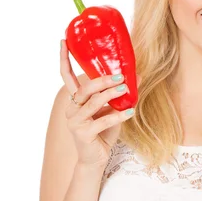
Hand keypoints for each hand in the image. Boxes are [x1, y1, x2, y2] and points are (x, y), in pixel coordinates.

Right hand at [60, 39, 141, 168]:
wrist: (96, 159)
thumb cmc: (103, 132)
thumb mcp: (112, 110)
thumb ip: (119, 95)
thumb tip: (138, 75)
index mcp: (76, 100)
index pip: (67, 76)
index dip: (64, 59)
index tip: (64, 41)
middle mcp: (72, 109)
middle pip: (83, 88)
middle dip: (101, 80)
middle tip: (119, 76)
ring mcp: (75, 122)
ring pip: (92, 103)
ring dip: (110, 95)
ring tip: (125, 89)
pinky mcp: (83, 134)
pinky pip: (102, 121)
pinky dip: (117, 116)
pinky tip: (130, 112)